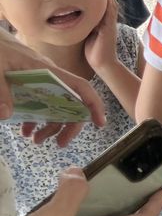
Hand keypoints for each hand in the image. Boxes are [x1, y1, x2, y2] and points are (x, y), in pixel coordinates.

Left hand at [0, 30, 104, 145]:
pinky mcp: (29, 86)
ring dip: (50, 126)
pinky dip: (35, 120)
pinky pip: (40, 105)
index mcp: (48, 71)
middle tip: (61, 144)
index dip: (94, 104)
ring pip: (56, 107)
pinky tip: (25, 130)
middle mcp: (49, 78)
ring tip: (36, 141)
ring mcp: (40, 83)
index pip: (80, 87)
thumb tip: (7, 116)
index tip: (99, 123)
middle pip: (71, 103)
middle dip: (70, 125)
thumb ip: (1, 91)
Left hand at [83, 0, 118, 76]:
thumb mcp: (88, 32)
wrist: (102, 63)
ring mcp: (110, 23)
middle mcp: (108, 19)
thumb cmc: (94, 50)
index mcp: (102, 19)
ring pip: (111, 3)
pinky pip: (111, 11)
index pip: (104, 1)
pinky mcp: (109, 27)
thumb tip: (76, 15)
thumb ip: (87, 23)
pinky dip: (110, 2)